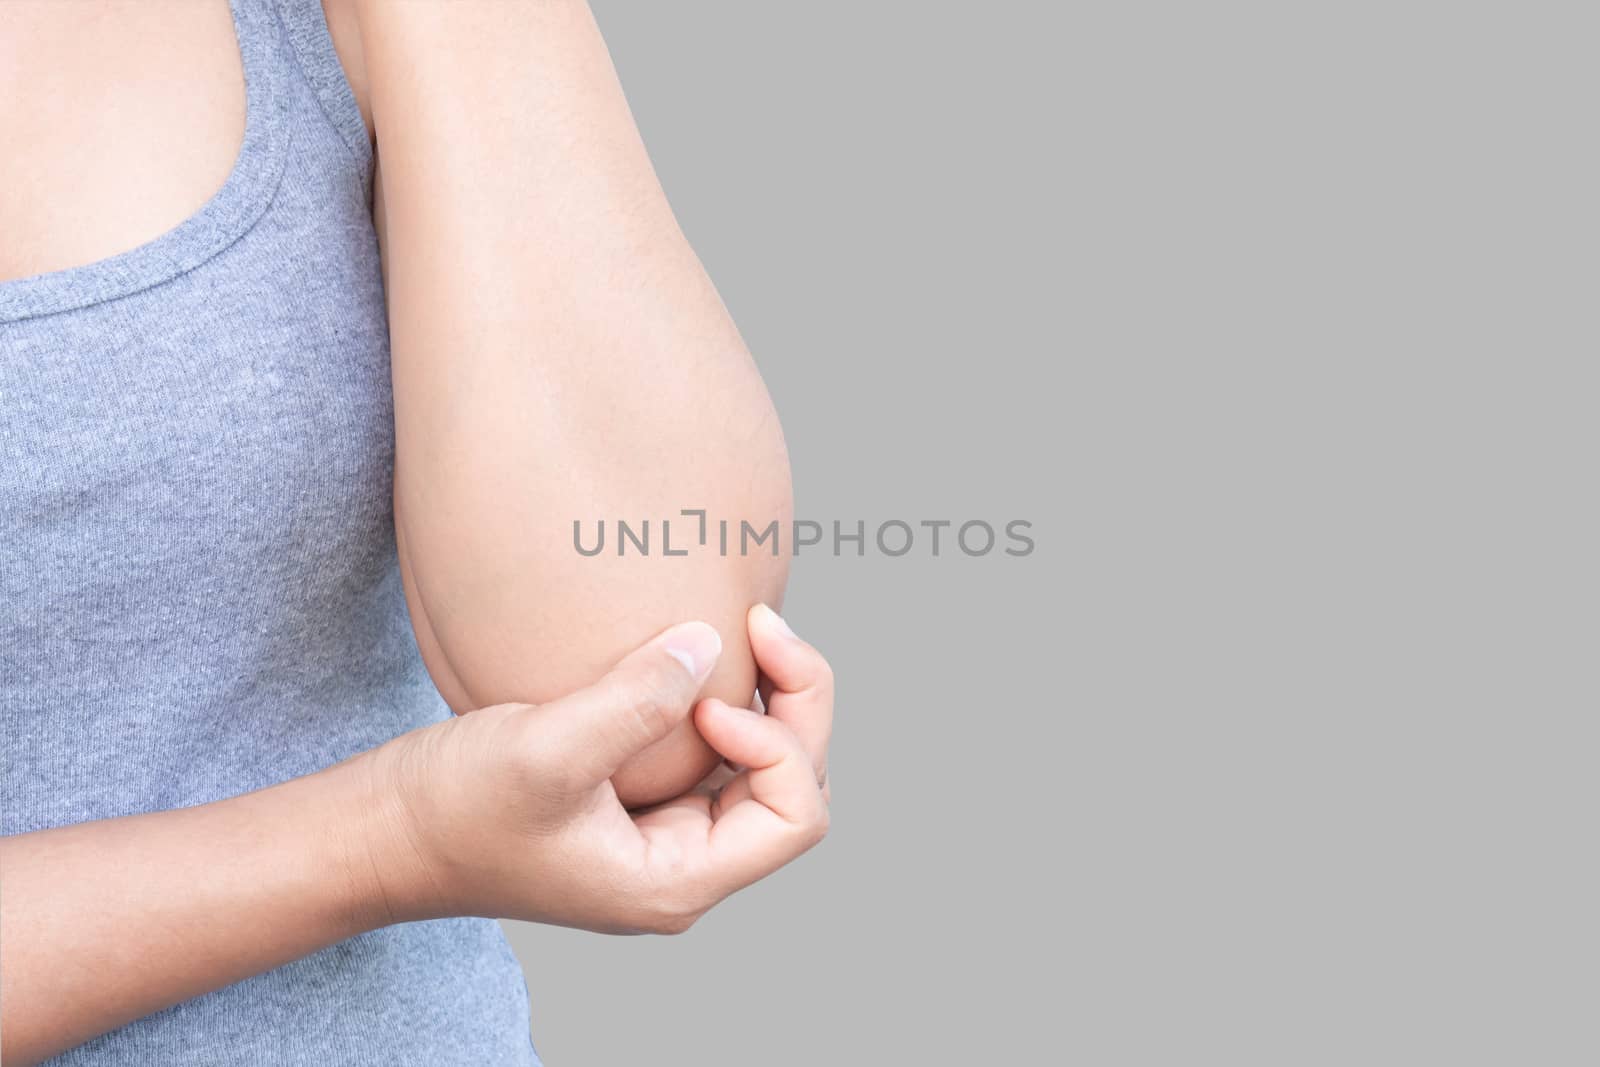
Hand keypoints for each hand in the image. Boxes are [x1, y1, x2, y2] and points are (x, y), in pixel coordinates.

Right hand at [351, 606, 831, 933]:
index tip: (709, 702)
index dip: (779, 742)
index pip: (795, 817)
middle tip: (763, 623)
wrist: (382, 830)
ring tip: (745, 631)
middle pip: (794, 784)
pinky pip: (716, 752)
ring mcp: (664, 833)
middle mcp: (684, 865)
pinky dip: (726, 701)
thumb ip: (634, 701)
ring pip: (763, 765)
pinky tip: (696, 653)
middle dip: (797, 703)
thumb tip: (710, 643)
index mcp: (676, 882)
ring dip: (769, 698)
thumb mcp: (544, 751)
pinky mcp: (638, 800)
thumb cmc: (452, 810)